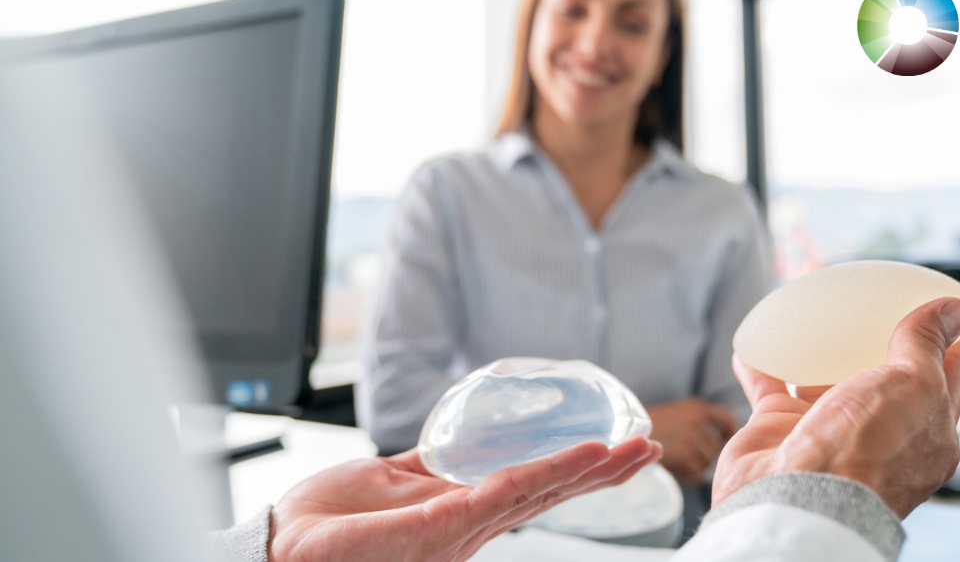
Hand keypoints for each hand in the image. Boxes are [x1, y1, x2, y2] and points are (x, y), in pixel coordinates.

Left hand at [269, 436, 662, 561]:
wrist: (282, 546)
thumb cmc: (329, 521)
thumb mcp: (389, 481)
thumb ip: (430, 468)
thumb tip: (459, 446)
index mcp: (459, 510)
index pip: (529, 485)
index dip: (575, 469)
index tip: (617, 446)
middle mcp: (467, 525)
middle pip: (545, 492)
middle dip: (599, 473)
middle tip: (646, 447)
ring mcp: (455, 530)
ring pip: (532, 494)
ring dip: (584, 473)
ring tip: (629, 451)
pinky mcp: (433, 528)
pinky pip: (495, 498)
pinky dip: (538, 477)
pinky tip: (575, 459)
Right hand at [647, 397, 737, 484]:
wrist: (626, 434)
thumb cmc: (653, 425)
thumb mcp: (680, 411)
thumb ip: (702, 420)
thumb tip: (727, 439)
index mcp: (698, 407)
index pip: (728, 419)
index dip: (729, 432)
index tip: (724, 439)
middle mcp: (697, 420)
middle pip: (718, 445)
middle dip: (708, 453)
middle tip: (690, 454)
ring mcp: (691, 438)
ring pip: (708, 461)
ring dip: (697, 465)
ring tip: (680, 459)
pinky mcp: (684, 456)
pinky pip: (697, 474)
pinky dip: (688, 476)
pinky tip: (676, 468)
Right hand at [711, 297, 959, 517]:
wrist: (795, 498)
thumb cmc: (864, 454)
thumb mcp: (914, 386)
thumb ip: (927, 344)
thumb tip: (954, 310)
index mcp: (926, 431)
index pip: (947, 378)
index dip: (953, 343)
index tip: (955, 312)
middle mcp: (878, 434)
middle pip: (883, 376)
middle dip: (880, 339)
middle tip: (880, 303)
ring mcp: (827, 432)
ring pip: (824, 379)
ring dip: (818, 348)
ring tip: (817, 312)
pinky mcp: (781, 431)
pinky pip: (769, 388)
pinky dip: (761, 363)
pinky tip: (757, 340)